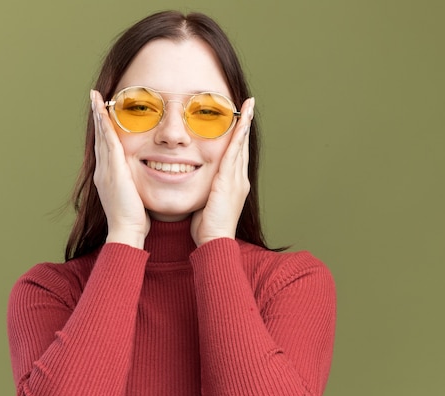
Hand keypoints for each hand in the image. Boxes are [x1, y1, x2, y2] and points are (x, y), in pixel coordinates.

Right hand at [90, 90, 150, 248]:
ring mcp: (105, 170)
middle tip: (94, 98)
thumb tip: (143, 184)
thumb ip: (136, 187)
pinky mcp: (113, 170)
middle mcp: (103, 171)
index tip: (103, 114)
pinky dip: (105, 126)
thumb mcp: (134, 198)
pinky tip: (104, 111)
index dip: (104, 130)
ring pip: (102, 137)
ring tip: (96, 98)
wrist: (126, 232)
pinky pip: (108, 142)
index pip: (106, 148)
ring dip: (99, 116)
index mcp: (108, 177)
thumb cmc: (134, 220)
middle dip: (98, 117)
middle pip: (100, 138)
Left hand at [191, 97, 254, 245]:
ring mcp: (237, 180)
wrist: (214, 242)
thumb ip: (205, 191)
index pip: (236, 154)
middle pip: (243, 146)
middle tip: (249, 105)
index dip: (239, 136)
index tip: (241, 119)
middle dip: (245, 124)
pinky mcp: (229, 181)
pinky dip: (238, 136)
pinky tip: (240, 122)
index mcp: (234, 185)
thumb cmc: (207, 228)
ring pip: (241, 146)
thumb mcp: (206, 204)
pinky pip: (234, 153)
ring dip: (245, 124)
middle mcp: (240, 180)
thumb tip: (195, 184)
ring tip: (248, 106)